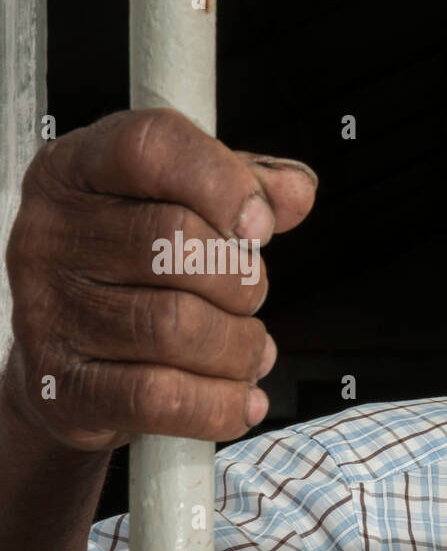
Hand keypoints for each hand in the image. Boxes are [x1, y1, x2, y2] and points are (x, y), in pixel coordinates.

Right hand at [3, 108, 316, 451]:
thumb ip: (247, 187)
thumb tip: (295, 191)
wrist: (76, 370)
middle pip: (177, 243)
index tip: (261, 226)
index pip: (150, 146)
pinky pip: (161, 398)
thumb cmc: (137, 277)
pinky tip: (242, 400)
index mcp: (77, 171)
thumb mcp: (188, 209)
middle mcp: (49, 236)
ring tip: (248, 350)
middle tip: (249, 296)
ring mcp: (47, 314)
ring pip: (177, 326)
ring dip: (241, 347)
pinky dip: (221, 404)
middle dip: (243, 280)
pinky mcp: (63, 388)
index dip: (223, 183)